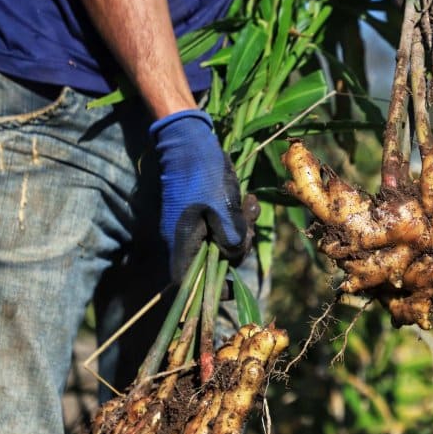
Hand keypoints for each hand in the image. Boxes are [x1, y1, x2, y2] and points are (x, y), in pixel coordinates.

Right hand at [151, 110, 248, 279]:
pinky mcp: (201, 215)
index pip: (190, 283)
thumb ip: (230, 237)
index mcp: (182, 243)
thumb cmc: (202, 174)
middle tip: (248, 223)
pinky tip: (248, 200)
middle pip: (215, 262)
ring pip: (223, 242)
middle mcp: (185, 240)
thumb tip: (234, 256)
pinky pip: (223, 225)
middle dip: (238, 247)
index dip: (212, 291)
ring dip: (242, 229)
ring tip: (249, 204)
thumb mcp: (220, 207)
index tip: (235, 286)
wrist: (189, 142)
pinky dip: (238, 218)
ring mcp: (192, 227)